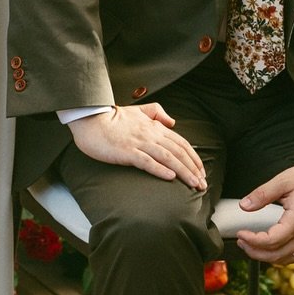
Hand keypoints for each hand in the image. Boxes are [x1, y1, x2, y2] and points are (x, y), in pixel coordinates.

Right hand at [68, 104, 208, 190]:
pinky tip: (171, 178)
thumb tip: (172, 121)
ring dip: (183, 172)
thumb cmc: (111, 117)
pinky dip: (161, 170)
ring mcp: (139, 143)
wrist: (91, 120)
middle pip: (178, 152)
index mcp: (154, 126)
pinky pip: (147, 162)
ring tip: (194, 184)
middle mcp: (150, 134)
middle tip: (202, 184)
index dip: (194, 158)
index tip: (201, 171)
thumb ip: (156, 112)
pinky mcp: (127, 152)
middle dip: (193, 169)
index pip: (181, 143)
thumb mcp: (137, 110)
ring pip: (168, 158)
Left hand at [235, 161, 293, 262]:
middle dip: (255, 252)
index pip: (271, 240)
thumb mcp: (283, 181)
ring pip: (286, 259)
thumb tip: (245, 205)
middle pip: (277, 254)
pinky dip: (281, 257)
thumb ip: (262, 194)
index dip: (253, 240)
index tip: (241, 234)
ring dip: (267, 257)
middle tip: (242, 242)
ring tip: (252, 246)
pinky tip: (270, 250)